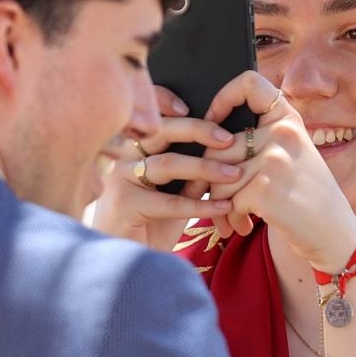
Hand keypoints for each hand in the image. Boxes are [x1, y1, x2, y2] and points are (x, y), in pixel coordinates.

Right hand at [92, 88, 240, 250]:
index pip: (147, 113)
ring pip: (166, 164)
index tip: (193, 105)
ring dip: (205, 167)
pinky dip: (200, 204)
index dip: (165, 100)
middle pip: (159, 131)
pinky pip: (169, 202)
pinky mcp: (125, 205)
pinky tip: (223, 206)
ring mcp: (121, 180)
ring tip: (234, 173)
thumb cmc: (151, 223)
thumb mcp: (176, 193)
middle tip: (228, 138)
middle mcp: (124, 158)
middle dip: (197, 129)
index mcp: (134, 148)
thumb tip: (225, 150)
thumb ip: (192, 173)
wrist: (128, 257)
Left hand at [203, 72, 355, 273]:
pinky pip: (227, 201)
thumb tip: (205, 140)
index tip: (214, 121)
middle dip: (208, 177)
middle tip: (214, 198)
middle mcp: (283, 134)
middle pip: (218, 144)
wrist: (333, 233)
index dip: (224, 97)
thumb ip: (260, 139)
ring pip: (218, 176)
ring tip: (234, 217)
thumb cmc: (305, 195)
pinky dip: (231, 218)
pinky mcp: (265, 190)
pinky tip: (244, 226)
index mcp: (288, 119)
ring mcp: (274, 161)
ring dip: (220, 204)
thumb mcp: (292, 153)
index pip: (249, 83)